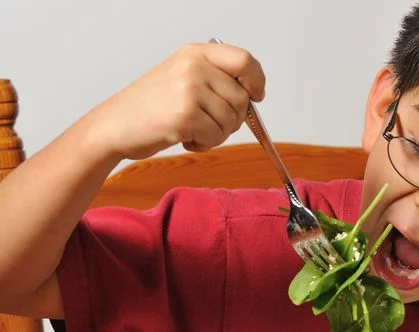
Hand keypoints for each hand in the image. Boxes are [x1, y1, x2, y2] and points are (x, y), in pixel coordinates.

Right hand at [91, 42, 264, 159]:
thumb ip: (216, 78)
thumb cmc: (150, 107)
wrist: (114, 126)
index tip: (257, 95)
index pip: (244, 60)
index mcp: (195, 53)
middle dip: (232, 119)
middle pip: (242, 99)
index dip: (257, 81)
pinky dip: (205, 145)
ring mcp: (189, 90)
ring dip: (217, 134)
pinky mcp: (185, 116)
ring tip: (192, 130)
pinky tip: (185, 139)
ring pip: (231, 121)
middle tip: (208, 124)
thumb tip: (253, 94)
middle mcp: (193, 67)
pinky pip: (216, 137)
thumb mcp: (182, 77)